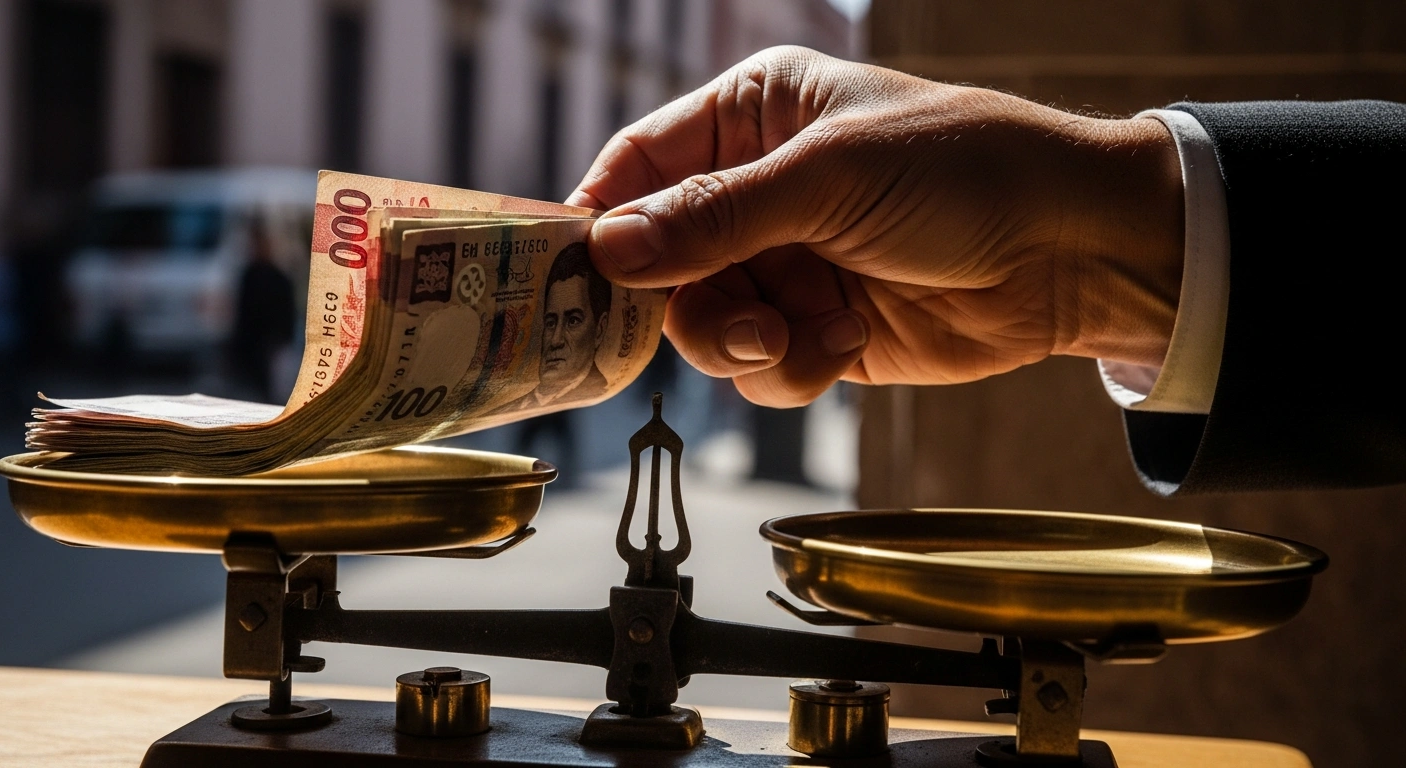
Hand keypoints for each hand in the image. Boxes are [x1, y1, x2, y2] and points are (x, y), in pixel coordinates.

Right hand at [568, 46, 1183, 406]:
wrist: (1074, 251)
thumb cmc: (967, 169)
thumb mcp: (831, 176)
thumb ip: (716, 216)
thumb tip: (609, 248)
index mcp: (754, 117)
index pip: (639, 166)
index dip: (602, 221)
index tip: (574, 278)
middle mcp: (759, 191)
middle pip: (659, 263)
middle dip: (687, 303)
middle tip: (732, 322)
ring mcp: (788, 264)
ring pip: (705, 326)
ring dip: (742, 345)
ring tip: (797, 338)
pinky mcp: (818, 330)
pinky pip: (760, 369)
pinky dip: (789, 371)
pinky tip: (841, 347)